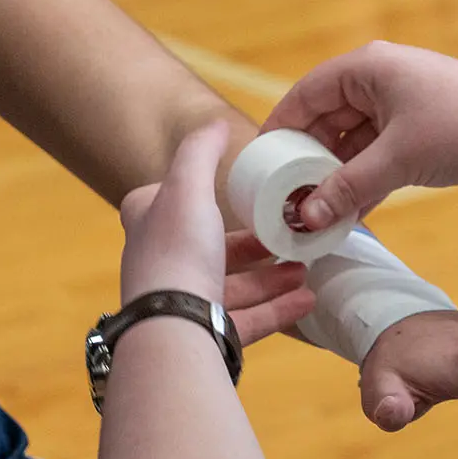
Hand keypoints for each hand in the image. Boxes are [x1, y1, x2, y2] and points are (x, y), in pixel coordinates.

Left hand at [120, 122, 318, 340]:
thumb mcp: (188, 187)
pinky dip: (279, 309)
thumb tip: (214, 123)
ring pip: (235, 286)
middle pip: (213, 248)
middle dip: (254, 244)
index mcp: (150, 225)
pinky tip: (308, 300)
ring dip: (272, 278)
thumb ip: (200, 152)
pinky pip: (249, 320)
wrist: (173, 326)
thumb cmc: (178, 250)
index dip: (205, 196)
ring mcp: (183, 303)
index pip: (174, 202)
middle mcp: (162, 264)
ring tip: (305, 268)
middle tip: (288, 235)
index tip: (241, 196)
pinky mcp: (205, 335)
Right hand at [261, 42, 457, 230]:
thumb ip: (346, 188)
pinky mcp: (424, 131)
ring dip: (338, 176)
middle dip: (310, 161)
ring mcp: (405, 104)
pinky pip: (380, 154)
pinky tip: (351, 214)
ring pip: (355, 141)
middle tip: (288, 200)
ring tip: (316, 215)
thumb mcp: (396, 161)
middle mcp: (384, 79)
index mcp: (369, 67)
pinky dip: (366, 180)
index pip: (306, 93)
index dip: (281, 130)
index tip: (262, 167)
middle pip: (329, 119)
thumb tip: (305, 219)